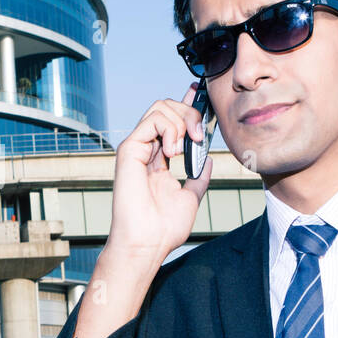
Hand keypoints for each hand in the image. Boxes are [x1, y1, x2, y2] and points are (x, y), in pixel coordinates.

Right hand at [74, 84, 212, 337]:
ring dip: (181, 120)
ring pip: (159, 108)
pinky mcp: (129, 150)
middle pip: (166, 108)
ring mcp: (137, 148)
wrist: (148, 242)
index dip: (186, 104)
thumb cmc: (163, 228)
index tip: (200, 95)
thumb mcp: (191, 196)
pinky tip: (174, 151)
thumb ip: (198, 176)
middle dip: (190, 113)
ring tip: (186, 146)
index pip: (171, 121)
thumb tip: (208, 158)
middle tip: (200, 135)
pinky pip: (152, 120)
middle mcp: (146, 150)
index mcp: (159, 159)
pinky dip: (170, 128)